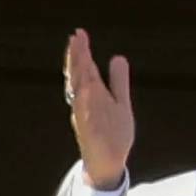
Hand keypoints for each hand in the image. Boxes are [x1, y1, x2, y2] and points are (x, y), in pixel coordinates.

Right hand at [64, 28, 132, 189]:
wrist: (109, 162)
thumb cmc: (112, 132)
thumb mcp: (120, 102)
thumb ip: (118, 81)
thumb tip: (117, 56)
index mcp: (92, 95)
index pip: (85, 69)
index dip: (81, 52)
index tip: (79, 33)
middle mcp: (86, 104)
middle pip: (79, 77)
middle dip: (77, 58)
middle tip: (75, 38)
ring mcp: (86, 118)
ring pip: (80, 94)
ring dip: (78, 76)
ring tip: (80, 57)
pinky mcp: (90, 134)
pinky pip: (85, 117)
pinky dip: (85, 104)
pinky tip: (87, 90)